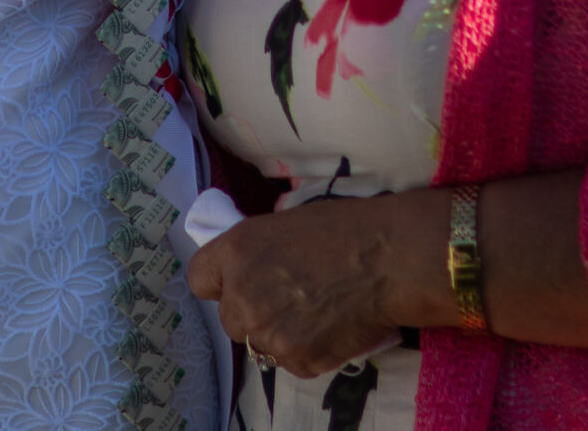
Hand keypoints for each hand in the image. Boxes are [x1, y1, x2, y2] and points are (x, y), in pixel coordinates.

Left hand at [186, 191, 446, 378]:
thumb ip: (257, 252)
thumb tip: (251, 267)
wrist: (389, 258)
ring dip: (281, 336)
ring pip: (260, 345)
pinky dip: (310, 353)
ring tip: (316, 316)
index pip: (199, 279)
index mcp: (236, 251)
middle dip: (253, 314)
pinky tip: (332, 329)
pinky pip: (292, 363)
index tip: (238, 284)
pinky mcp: (296, 358)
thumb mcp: (285, 224)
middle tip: (288, 302)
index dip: (220, 283)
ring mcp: (267, 330)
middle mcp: (242, 294)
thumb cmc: (345, 230)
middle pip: (230, 320)